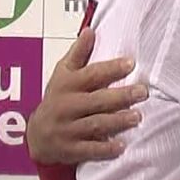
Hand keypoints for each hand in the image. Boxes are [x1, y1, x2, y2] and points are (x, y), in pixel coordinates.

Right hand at [26, 25, 148, 164]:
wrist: (37, 134)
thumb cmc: (57, 98)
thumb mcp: (62, 73)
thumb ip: (78, 53)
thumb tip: (90, 30)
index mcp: (67, 85)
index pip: (91, 75)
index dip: (111, 69)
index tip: (131, 63)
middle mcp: (67, 106)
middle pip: (96, 100)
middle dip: (121, 96)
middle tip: (142, 92)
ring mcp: (68, 129)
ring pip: (95, 124)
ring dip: (117, 121)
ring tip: (137, 117)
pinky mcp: (70, 149)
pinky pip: (89, 149)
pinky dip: (105, 149)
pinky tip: (121, 146)